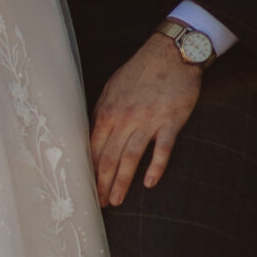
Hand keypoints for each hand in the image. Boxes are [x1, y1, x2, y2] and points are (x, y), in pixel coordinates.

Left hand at [90, 33, 202, 205]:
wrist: (170, 53)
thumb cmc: (140, 70)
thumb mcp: (112, 88)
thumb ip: (103, 113)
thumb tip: (93, 136)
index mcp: (108, 111)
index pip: (93, 148)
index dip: (89, 171)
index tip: (86, 189)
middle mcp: (125, 118)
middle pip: (109, 157)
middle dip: (102, 184)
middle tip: (100, 204)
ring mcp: (148, 121)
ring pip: (131, 158)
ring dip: (122, 182)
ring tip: (117, 200)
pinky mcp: (171, 121)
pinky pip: (162, 149)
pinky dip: (155, 167)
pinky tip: (149, 184)